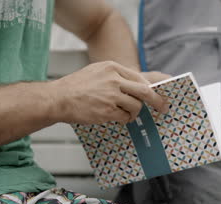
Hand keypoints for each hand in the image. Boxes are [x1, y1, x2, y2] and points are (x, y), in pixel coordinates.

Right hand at [49, 61, 168, 124]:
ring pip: (136, 106)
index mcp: (112, 67)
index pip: (140, 78)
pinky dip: (124, 119)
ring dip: (134, 113)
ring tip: (126, 114)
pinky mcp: (107, 110)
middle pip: (145, 91)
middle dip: (157, 101)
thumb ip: (116, 76)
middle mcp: (114, 79)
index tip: (158, 95)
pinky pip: (125, 117)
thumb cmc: (76, 87)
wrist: (58, 98)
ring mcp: (111, 95)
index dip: (151, 88)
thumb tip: (138, 87)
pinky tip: (116, 118)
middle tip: (163, 107)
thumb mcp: (97, 72)